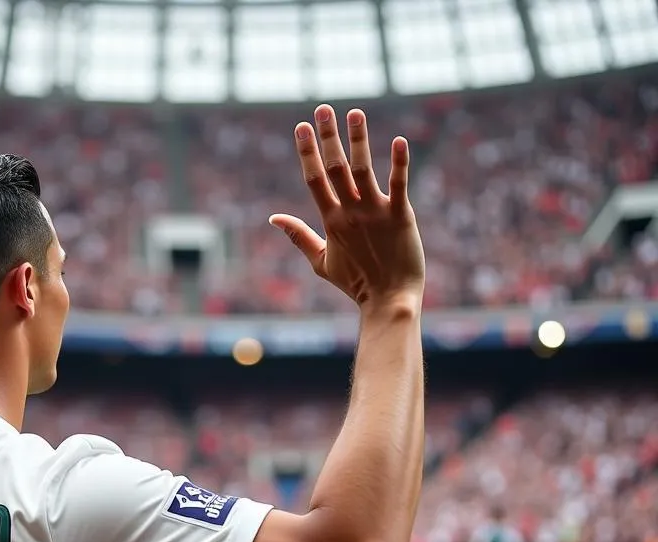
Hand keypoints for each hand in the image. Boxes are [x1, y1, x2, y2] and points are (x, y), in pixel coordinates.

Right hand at [270, 105, 424, 310]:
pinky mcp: (401, 216)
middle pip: (334, 169)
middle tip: (322, 109)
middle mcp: (350, 212)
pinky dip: (399, 163)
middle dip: (327, 138)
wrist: (388, 299)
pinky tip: (398, 140)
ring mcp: (375, 213)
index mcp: (331, 221)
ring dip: (358, 140)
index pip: (313, 181)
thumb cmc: (356, 283)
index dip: (306, 152)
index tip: (301, 126)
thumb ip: (299, 236)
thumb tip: (274, 219)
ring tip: (355, 113)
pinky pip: (399, 184)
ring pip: (363, 170)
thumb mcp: (320, 261)